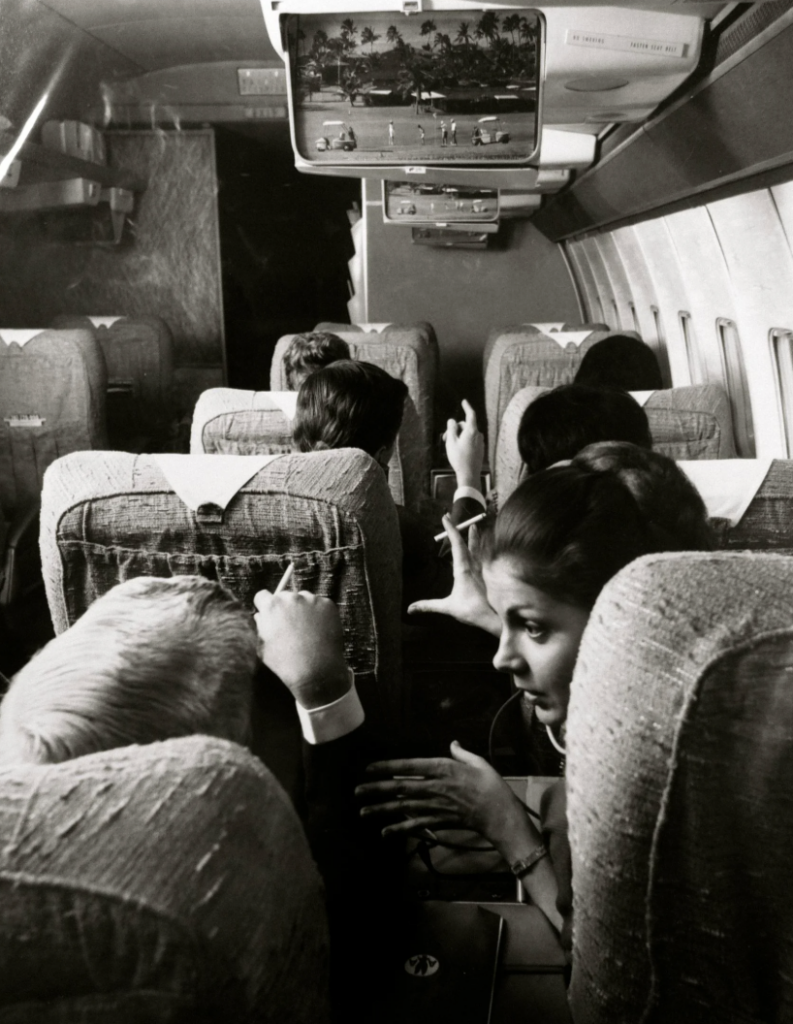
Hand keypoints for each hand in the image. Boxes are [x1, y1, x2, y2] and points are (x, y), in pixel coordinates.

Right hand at [254, 589, 349, 708]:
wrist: (316, 671)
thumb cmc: (286, 663)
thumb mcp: (262, 647)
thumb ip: (260, 627)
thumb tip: (260, 615)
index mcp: (271, 606)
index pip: (262, 595)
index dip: (264, 606)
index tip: (270, 615)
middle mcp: (291, 598)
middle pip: (284, 596)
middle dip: (285, 607)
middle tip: (290, 625)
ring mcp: (311, 599)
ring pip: (304, 599)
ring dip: (303, 609)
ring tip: (307, 631)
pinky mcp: (328, 604)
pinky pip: (320, 605)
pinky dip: (319, 614)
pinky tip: (319, 630)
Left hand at [356, 741, 526, 846]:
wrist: (501, 815)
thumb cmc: (492, 787)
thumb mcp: (478, 763)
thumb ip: (462, 754)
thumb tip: (453, 744)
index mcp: (443, 769)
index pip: (409, 766)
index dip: (387, 767)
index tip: (369, 768)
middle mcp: (435, 787)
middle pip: (400, 788)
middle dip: (377, 789)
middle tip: (357, 791)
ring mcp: (435, 806)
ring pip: (403, 808)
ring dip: (382, 810)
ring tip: (363, 811)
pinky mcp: (439, 822)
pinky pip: (416, 826)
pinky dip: (400, 829)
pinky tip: (385, 832)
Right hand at [408, 518, 499, 634]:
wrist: (498, 618)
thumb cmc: (474, 612)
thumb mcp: (448, 608)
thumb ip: (429, 606)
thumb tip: (409, 609)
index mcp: (463, 569)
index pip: (456, 544)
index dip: (450, 529)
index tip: (445, 517)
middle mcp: (475, 565)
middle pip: (468, 542)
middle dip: (461, 530)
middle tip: (455, 519)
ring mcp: (484, 569)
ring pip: (479, 548)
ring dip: (475, 538)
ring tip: (475, 528)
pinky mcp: (491, 576)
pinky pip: (485, 557)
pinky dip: (482, 550)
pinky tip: (484, 551)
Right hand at [444, 399, 483, 490]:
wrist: (469, 474)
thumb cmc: (459, 458)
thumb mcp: (451, 442)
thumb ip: (451, 428)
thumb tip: (452, 420)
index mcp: (472, 431)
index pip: (471, 414)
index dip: (467, 407)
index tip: (464, 401)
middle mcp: (478, 435)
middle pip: (466, 426)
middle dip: (455, 429)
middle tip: (445, 438)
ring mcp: (480, 442)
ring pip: (468, 434)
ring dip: (459, 436)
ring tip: (451, 446)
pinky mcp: (480, 449)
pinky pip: (471, 440)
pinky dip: (464, 441)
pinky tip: (458, 450)